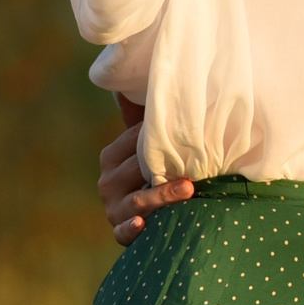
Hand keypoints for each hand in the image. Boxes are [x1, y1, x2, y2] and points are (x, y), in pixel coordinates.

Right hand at [100, 99, 193, 245]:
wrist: (151, 214)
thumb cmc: (154, 170)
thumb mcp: (148, 145)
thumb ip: (147, 118)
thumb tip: (150, 72)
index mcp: (112, 157)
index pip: (135, 143)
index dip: (160, 138)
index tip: (185, 131)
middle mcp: (108, 182)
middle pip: (137, 170)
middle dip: (164, 168)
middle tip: (194, 168)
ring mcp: (113, 208)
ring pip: (136, 201)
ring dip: (161, 196)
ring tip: (187, 190)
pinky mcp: (120, 231)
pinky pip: (123, 232)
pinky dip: (131, 228)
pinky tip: (143, 223)